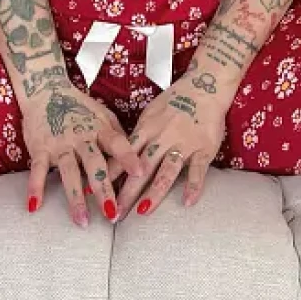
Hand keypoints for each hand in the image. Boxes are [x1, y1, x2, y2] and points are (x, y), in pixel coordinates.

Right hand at [23, 80, 144, 227]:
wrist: (45, 89)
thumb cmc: (79, 107)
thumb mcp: (102, 115)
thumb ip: (117, 135)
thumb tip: (137, 157)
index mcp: (99, 128)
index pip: (117, 143)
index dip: (128, 157)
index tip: (140, 173)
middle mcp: (81, 137)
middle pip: (94, 164)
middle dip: (103, 189)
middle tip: (112, 214)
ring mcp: (60, 143)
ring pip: (68, 172)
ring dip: (75, 197)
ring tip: (82, 221)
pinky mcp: (40, 148)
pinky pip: (37, 170)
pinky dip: (35, 187)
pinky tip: (34, 206)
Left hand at [110, 77, 227, 221]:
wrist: (205, 86)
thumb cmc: (175, 100)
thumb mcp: (151, 113)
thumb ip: (139, 135)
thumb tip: (118, 156)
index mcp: (147, 128)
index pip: (125, 155)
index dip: (110, 174)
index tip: (95, 191)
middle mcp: (163, 137)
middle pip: (142, 167)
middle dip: (128, 192)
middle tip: (115, 214)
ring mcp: (183, 143)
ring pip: (167, 170)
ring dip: (155, 192)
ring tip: (143, 211)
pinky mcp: (203, 148)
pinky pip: (198, 170)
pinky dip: (193, 186)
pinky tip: (187, 202)